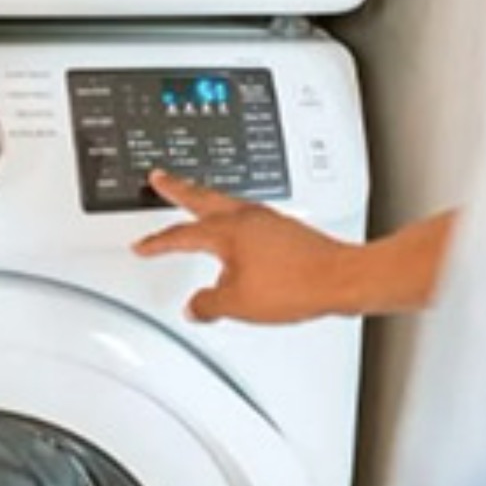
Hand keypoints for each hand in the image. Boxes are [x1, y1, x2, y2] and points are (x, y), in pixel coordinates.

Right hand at [132, 169, 359, 323]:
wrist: (342, 279)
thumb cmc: (295, 284)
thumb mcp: (238, 304)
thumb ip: (208, 304)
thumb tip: (195, 306)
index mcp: (226, 231)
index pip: (181, 235)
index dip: (158, 242)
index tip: (142, 245)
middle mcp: (246, 218)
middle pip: (201, 197)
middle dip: (177, 189)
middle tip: (161, 179)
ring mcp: (268, 220)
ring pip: (226, 203)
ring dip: (206, 200)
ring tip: (195, 200)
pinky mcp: (286, 229)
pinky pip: (248, 217)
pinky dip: (231, 218)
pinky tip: (236, 234)